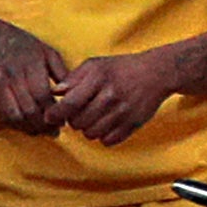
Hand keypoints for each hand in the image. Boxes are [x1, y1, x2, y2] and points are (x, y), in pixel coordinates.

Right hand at [0, 17, 71, 134]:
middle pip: (29, 110)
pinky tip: (27, 125)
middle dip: (44, 124)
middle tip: (55, 130)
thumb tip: (75, 94)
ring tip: (42, 131)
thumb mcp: (47, 52)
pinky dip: (15, 124)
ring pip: (14, 116)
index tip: (63, 120)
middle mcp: (10, 76)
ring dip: (30, 128)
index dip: (54, 113)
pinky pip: (2, 115)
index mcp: (29, 65)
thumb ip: (61, 73)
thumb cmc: (23, 45)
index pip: (42, 97)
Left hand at [51, 50, 181, 145]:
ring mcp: (123, 112)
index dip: (55, 114)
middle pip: (78, 123)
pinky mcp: (134, 124)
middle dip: (74, 120)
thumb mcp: (96, 65)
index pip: (69, 104)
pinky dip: (104, 136)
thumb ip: (73, 78)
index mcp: (98, 79)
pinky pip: (108, 141)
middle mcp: (111, 96)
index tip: (50, 116)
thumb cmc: (121, 68)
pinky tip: (107, 124)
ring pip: (91, 134)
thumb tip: (54, 93)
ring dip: (88, 129)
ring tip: (94, 118)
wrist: (156, 73)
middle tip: (80, 112)